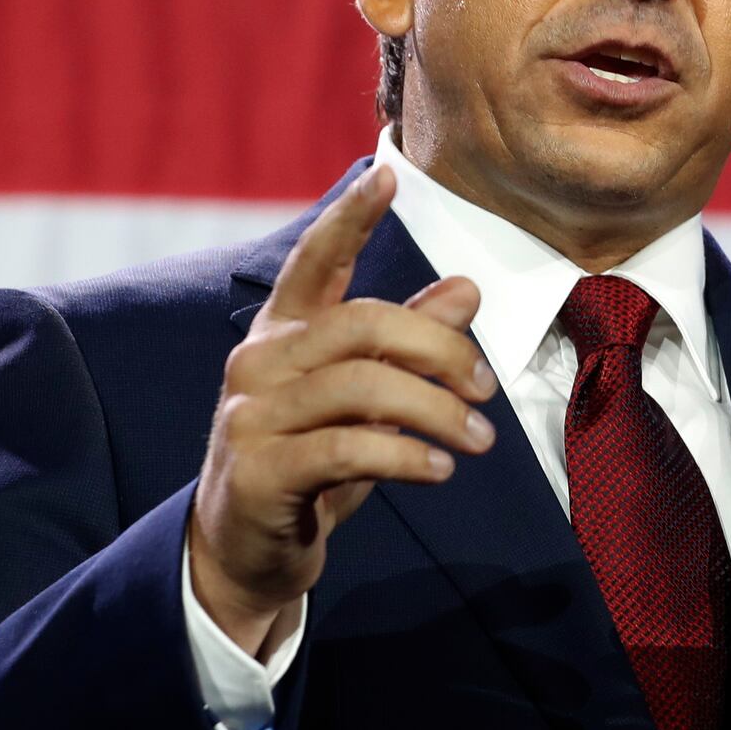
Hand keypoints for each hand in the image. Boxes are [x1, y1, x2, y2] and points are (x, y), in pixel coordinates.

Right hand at [188, 164, 498, 660]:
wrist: (245, 553)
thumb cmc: (312, 464)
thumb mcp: (365, 399)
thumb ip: (408, 344)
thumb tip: (467, 286)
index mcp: (283, 333)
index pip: (315, 260)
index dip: (349, 217)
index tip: (387, 176)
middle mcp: (260, 362)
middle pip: (363, 323)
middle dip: (439, 349)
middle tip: (485, 388)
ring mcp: (252, 415)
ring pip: (362, 385)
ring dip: (437, 411)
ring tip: (478, 441)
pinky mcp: (259, 470)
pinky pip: (347, 448)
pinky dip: (406, 454)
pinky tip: (439, 469)